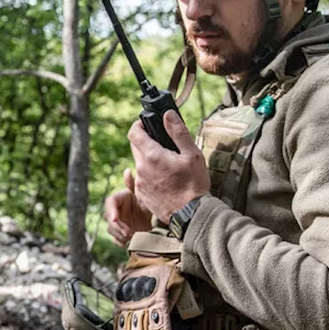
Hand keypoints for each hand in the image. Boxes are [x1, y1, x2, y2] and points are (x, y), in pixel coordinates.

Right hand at [104, 168, 153, 246]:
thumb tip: (127, 171)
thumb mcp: (141, 194)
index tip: (115, 219)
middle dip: (118, 227)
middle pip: (109, 220)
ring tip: (134, 237)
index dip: (110, 211)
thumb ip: (132, 184)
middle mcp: (112, 211)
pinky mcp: (118, 234)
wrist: (153, 217)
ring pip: (112, 231)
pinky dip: (123, 242)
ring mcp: (114, 224)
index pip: (109, 203)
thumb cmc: (145, 202)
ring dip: (121, 235)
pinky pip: (116, 240)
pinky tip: (132, 242)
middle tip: (129, 233)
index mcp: (116, 199)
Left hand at [127, 110, 209, 224]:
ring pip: (140, 163)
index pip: (134, 132)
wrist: (191, 214)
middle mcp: (141, 168)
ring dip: (150, 160)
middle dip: (146, 141)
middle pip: (136, 147)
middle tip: (164, 145)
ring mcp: (139, 183)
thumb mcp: (192, 154)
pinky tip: (166, 180)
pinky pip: (142, 179)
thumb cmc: (194, 185)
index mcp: (152, 156)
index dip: (139, 125)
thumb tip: (167, 115)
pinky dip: (150, 175)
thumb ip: (178, 132)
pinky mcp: (141, 195)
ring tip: (169, 165)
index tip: (147, 124)